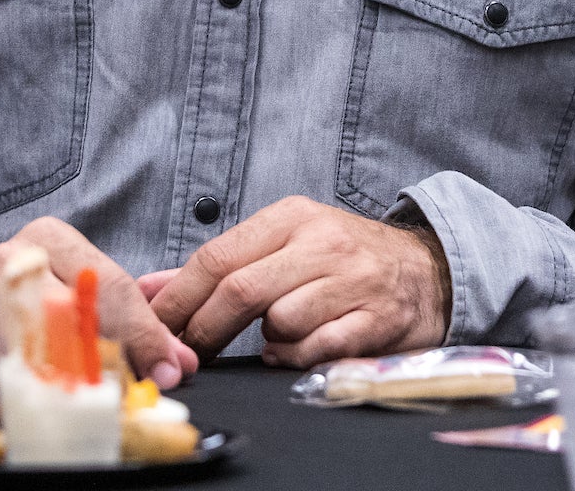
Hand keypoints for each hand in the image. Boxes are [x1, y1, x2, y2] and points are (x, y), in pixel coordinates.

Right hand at [0, 218, 198, 390]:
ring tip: (89, 400)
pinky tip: (31, 400)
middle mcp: (13, 256)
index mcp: (51, 239)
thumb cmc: (17, 299)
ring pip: (31, 339)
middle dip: (111, 356)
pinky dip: (11, 387)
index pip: (109, 284)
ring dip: (64, 377)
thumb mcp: (69, 291)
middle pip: (74, 310)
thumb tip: (179, 359)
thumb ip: (124, 319)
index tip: (170, 367)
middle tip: (135, 390)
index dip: (145, 332)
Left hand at [144, 195, 448, 366]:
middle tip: (192, 350)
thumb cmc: (341, 259)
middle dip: (206, 328)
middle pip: (241, 290)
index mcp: (293, 217)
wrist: (425, 270)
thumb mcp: (283, 244)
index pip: (218, 256)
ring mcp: (353, 281)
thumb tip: (148, 288)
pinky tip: (299, 347)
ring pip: (280, 322)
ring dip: (266, 339)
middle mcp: (323, 243)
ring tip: (276, 334)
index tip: (156, 324)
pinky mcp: (377, 319)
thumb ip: (217, 267)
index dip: (178, 297)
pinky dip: (297, 356)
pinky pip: (317, 349)